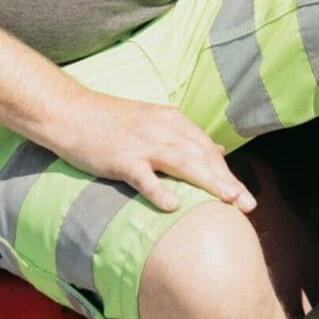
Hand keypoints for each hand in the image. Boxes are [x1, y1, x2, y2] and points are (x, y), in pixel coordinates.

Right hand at [46, 90, 255, 213]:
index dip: (227, 174)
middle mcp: (163, 129)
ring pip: (182, 163)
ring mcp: (142, 143)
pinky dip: (158, 190)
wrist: (70, 112)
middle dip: (227, 181)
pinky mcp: (120, 157)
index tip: (245, 197)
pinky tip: (174, 206)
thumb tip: (218, 151)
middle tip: (248, 205)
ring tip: (227, 201)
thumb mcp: (154, 123)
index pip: (207, 150)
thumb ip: (185, 138)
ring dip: (207, 182)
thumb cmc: (110, 122)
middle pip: (202, 157)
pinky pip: (143, 176)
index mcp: (172, 122)